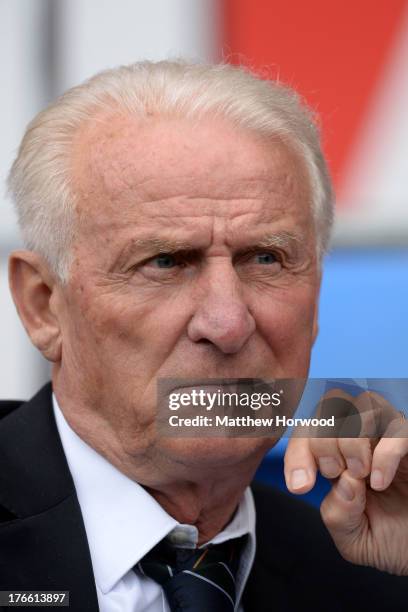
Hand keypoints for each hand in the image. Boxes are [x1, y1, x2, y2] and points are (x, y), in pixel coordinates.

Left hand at [284, 389, 407, 574]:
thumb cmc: (394, 543)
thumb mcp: (355, 540)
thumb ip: (338, 515)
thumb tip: (344, 482)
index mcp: (340, 457)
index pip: (309, 430)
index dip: (297, 451)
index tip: (300, 486)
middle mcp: (365, 440)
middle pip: (332, 404)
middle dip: (323, 439)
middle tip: (334, 474)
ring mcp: (391, 438)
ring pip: (363, 403)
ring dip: (352, 438)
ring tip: (360, 475)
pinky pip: (398, 427)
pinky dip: (384, 452)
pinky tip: (380, 482)